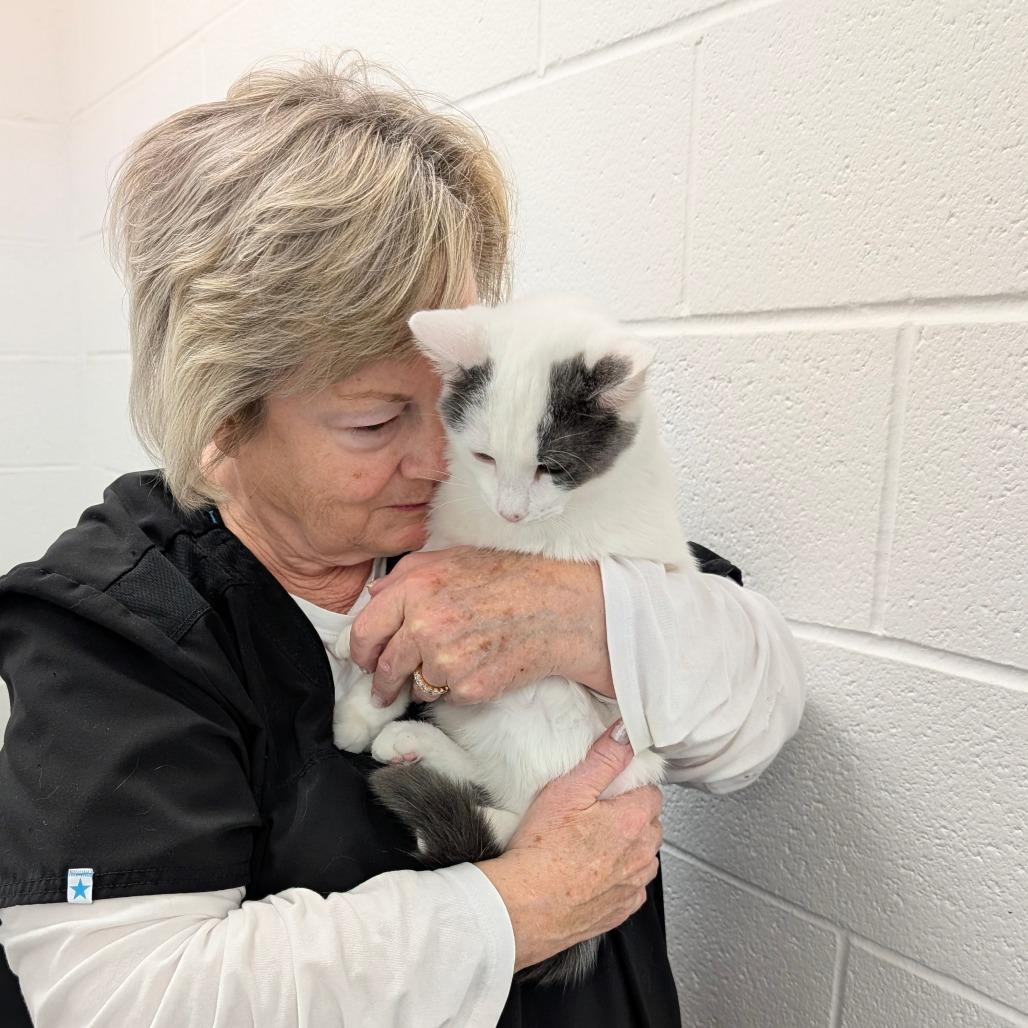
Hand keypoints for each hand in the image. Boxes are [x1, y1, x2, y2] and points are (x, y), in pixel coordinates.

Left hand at [349, 547, 614, 706]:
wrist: (556, 607)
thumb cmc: (509, 578)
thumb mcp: (451, 558)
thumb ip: (405, 575)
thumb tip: (373, 596)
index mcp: (415, 589)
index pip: (365, 631)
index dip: (360, 651)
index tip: (364, 661)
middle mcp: (425, 625)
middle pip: (385, 667)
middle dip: (383, 682)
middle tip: (385, 689)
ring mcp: (446, 660)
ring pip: (417, 686)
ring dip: (426, 682)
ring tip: (454, 662)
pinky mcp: (469, 687)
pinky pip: (447, 697)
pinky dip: (456, 688)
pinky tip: (477, 666)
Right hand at [475, 720, 662, 971]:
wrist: (525, 907)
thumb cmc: (542, 851)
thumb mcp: (569, 789)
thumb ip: (603, 758)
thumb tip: (626, 734)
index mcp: (634, 821)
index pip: (652, 792)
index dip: (630, 786)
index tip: (609, 788)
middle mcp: (642, 854)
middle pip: (650, 823)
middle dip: (630, 815)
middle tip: (594, 814)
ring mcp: (633, 885)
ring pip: (643, 856)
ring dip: (626, 848)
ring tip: (589, 844)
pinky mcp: (621, 910)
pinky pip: (631, 887)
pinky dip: (618, 878)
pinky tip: (590, 871)